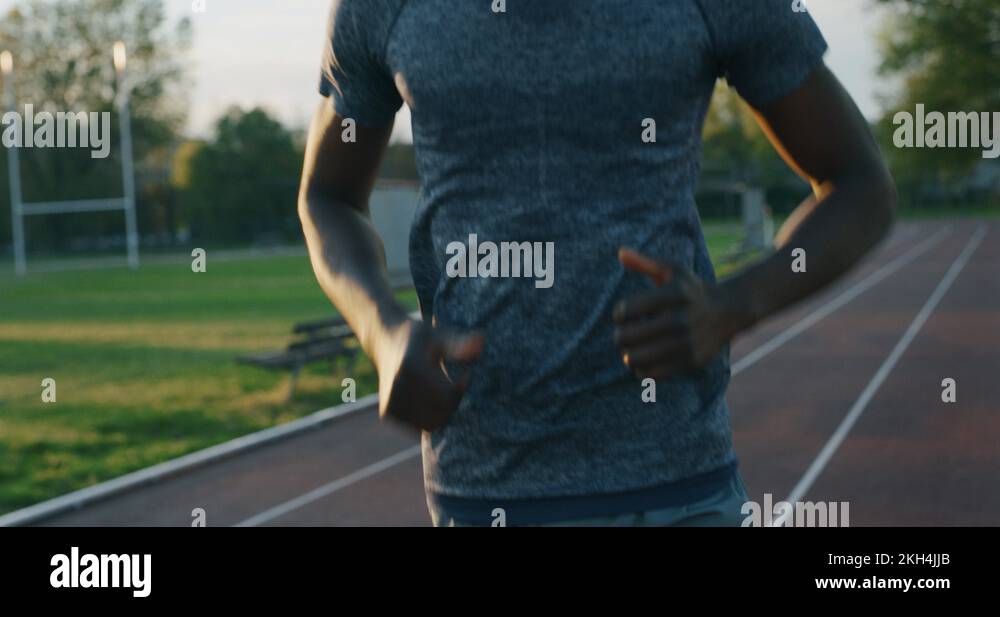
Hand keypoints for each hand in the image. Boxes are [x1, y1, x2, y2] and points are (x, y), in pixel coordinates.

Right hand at [375, 318, 483, 431]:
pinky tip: (424, 398)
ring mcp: (389, 403)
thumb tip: (481, 341)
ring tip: (435, 389)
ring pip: (431, 424)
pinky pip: (419, 427)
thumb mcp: (440, 335)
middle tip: (447, 381)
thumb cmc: (421, 337)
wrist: (385, 341)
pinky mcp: (387, 414)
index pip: (448, 398)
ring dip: (440, 411)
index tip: (464, 373)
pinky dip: (428, 417)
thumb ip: (459, 343)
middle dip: (451, 401)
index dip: (460, 389)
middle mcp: (397, 388)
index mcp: (410, 368)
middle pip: (441, 414)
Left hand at [613, 248, 748, 379]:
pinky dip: (641, 368)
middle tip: (625, 333)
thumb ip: (644, 263)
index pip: (626, 310)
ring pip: (635, 358)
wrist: (729, 311)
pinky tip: (646, 358)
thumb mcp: (672, 270)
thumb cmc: (691, 289)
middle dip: (620, 335)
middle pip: (627, 337)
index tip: (625, 313)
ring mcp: (687, 343)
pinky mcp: (690, 362)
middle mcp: (681, 319)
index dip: (619, 313)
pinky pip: (650, 374)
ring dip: (628, 354)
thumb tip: (620, 253)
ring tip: (632, 347)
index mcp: (673, 294)